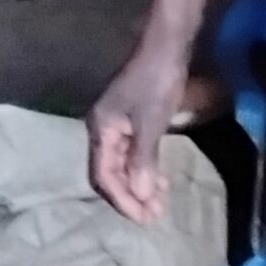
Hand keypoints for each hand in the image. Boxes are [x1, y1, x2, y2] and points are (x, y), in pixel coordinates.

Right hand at [87, 40, 186, 223]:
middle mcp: (102, 129)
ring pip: (122, 165)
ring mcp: (116, 125)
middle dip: (130, 196)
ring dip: (139, 185)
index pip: (103, 176)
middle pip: (110, 173)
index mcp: (99, 130)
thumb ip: (143, 161)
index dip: (122, 200)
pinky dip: (144, 168)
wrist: (166, 47)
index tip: (144, 218)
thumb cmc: (156, 84)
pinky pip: (132, 153)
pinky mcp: (131, 120)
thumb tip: (140, 196)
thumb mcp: (150, 125)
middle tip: (154, 216)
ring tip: (159, 203)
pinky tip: (160, 179)